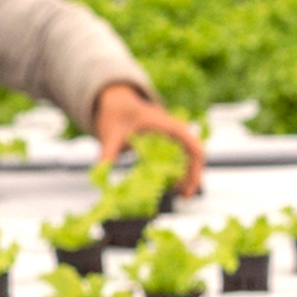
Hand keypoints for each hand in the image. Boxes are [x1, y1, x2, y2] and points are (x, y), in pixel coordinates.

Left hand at [92, 81, 204, 196]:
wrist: (117, 100)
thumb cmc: (116, 113)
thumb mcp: (110, 135)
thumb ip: (106, 155)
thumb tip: (100, 177)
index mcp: (165, 124)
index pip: (190, 144)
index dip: (194, 167)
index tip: (187, 187)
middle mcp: (174, 129)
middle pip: (195, 153)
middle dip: (193, 175)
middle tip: (184, 196)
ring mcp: (173, 134)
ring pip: (191, 155)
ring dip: (188, 174)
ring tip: (179, 193)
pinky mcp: (169, 140)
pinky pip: (182, 156)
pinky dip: (180, 170)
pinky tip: (171, 184)